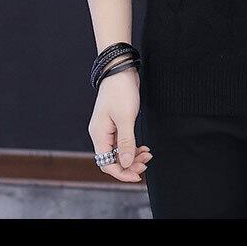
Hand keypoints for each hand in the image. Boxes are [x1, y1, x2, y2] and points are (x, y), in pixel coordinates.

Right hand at [88, 67, 151, 182]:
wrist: (120, 70)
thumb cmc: (121, 91)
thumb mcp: (126, 118)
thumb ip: (126, 142)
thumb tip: (126, 164)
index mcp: (99, 135)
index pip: (106, 164)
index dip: (121, 173)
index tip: (138, 175)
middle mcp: (100, 134)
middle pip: (112, 160)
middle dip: (129, 165)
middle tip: (146, 164)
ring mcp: (107, 129)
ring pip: (118, 151)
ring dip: (132, 156)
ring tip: (148, 155)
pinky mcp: (115, 123)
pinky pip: (122, 142)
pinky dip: (132, 147)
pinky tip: (143, 147)